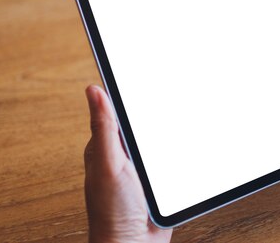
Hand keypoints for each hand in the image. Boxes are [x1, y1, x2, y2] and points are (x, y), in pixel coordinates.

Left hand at [84, 85, 172, 242]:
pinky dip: (176, 146)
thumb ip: (104, 128)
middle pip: (138, 119)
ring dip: (166, 126)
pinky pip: (168, 154)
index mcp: (104, 145)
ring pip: (155, 135)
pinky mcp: (157, 177)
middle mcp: (122, 153)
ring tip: (179, 104)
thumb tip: (93, 90)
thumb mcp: (108, 163)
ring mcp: (140, 165)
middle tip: (166, 81)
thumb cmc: (112, 212)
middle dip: (150, 105)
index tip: (134, 66)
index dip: (123, 88)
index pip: (113, 108)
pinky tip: (186, 137)